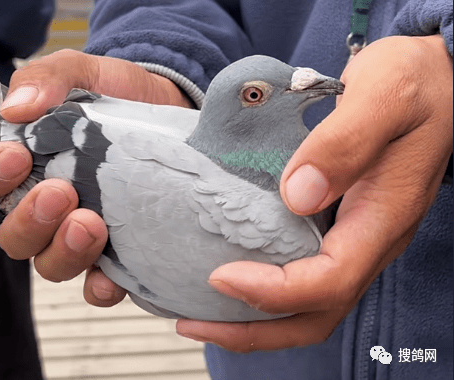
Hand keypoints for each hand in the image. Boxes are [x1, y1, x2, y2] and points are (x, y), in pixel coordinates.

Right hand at [0, 50, 189, 306]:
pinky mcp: (119, 252)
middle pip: (14, 237)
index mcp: (26, 168)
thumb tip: (16, 107)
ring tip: (91, 223)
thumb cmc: (119, 95)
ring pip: (51, 265)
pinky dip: (100, 287)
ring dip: (63, 252)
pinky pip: (98, 285)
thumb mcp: (82, 74)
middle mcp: (47, 210)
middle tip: (60, 192)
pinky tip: (110, 276)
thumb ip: (47, 80)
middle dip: (30, 220)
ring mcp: (81, 235)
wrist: (171, 109)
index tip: (15, 156)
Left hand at [176, 35, 452, 351]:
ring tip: (198, 312)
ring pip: (307, 305)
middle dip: (252, 330)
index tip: (220, 276)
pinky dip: (263, 290)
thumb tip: (298, 195)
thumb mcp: (383, 97)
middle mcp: (367, 241)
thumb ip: (345, 143)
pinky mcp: (338, 228)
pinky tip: (229, 273)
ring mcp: (354, 239)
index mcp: (381, 218)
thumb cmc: (412, 84)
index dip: (273, 290)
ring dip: (253, 319)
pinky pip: (302, 276)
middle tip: (192, 322)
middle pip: (314, 314)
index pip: (328, 281)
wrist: (430, 82)